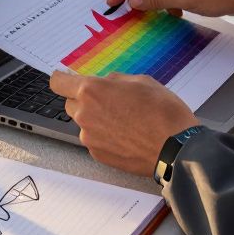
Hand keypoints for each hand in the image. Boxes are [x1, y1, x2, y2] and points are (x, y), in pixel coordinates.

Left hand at [49, 69, 199, 176]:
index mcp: (92, 90)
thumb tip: (105, 84)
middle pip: (70, 103)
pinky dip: (105, 136)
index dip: (63, 79)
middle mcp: (84, 114)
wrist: (175, 147)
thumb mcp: (141, 80)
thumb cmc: (162, 110)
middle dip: (84, 100)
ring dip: (96, 119)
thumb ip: (114, 81)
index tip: (67, 80)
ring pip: (84, 123)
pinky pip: (95, 140)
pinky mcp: (98, 155)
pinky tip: (126, 136)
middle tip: (110, 101)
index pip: (58, 82)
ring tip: (124, 121)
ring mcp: (89, 137)